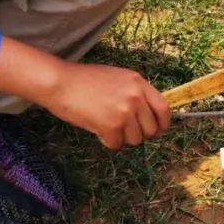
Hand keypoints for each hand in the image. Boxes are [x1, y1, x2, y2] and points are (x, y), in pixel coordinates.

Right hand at [45, 62, 170, 150]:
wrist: (60, 82)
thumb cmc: (84, 81)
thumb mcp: (116, 78)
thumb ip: (134, 93)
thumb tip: (146, 116)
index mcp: (138, 82)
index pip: (163, 108)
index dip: (162, 124)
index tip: (156, 130)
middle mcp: (135, 96)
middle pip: (151, 130)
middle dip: (137, 134)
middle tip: (122, 129)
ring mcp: (125, 111)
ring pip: (135, 140)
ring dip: (121, 138)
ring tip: (106, 125)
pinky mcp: (111, 125)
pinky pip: (117, 145)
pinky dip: (107, 142)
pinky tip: (97, 128)